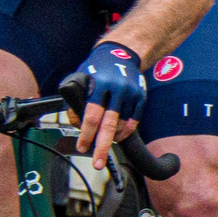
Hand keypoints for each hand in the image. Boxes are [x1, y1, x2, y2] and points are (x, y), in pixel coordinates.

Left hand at [71, 42, 145, 168]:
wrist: (121, 52)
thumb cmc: (96, 68)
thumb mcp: (81, 78)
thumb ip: (76, 100)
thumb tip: (76, 124)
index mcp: (99, 83)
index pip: (91, 115)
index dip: (86, 134)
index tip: (82, 147)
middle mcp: (117, 88)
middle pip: (109, 125)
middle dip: (102, 147)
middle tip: (97, 164)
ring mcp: (132, 93)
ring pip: (122, 125)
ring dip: (112, 138)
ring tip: (104, 143)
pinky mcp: (141, 97)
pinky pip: (134, 121)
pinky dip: (125, 131)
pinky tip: (117, 136)